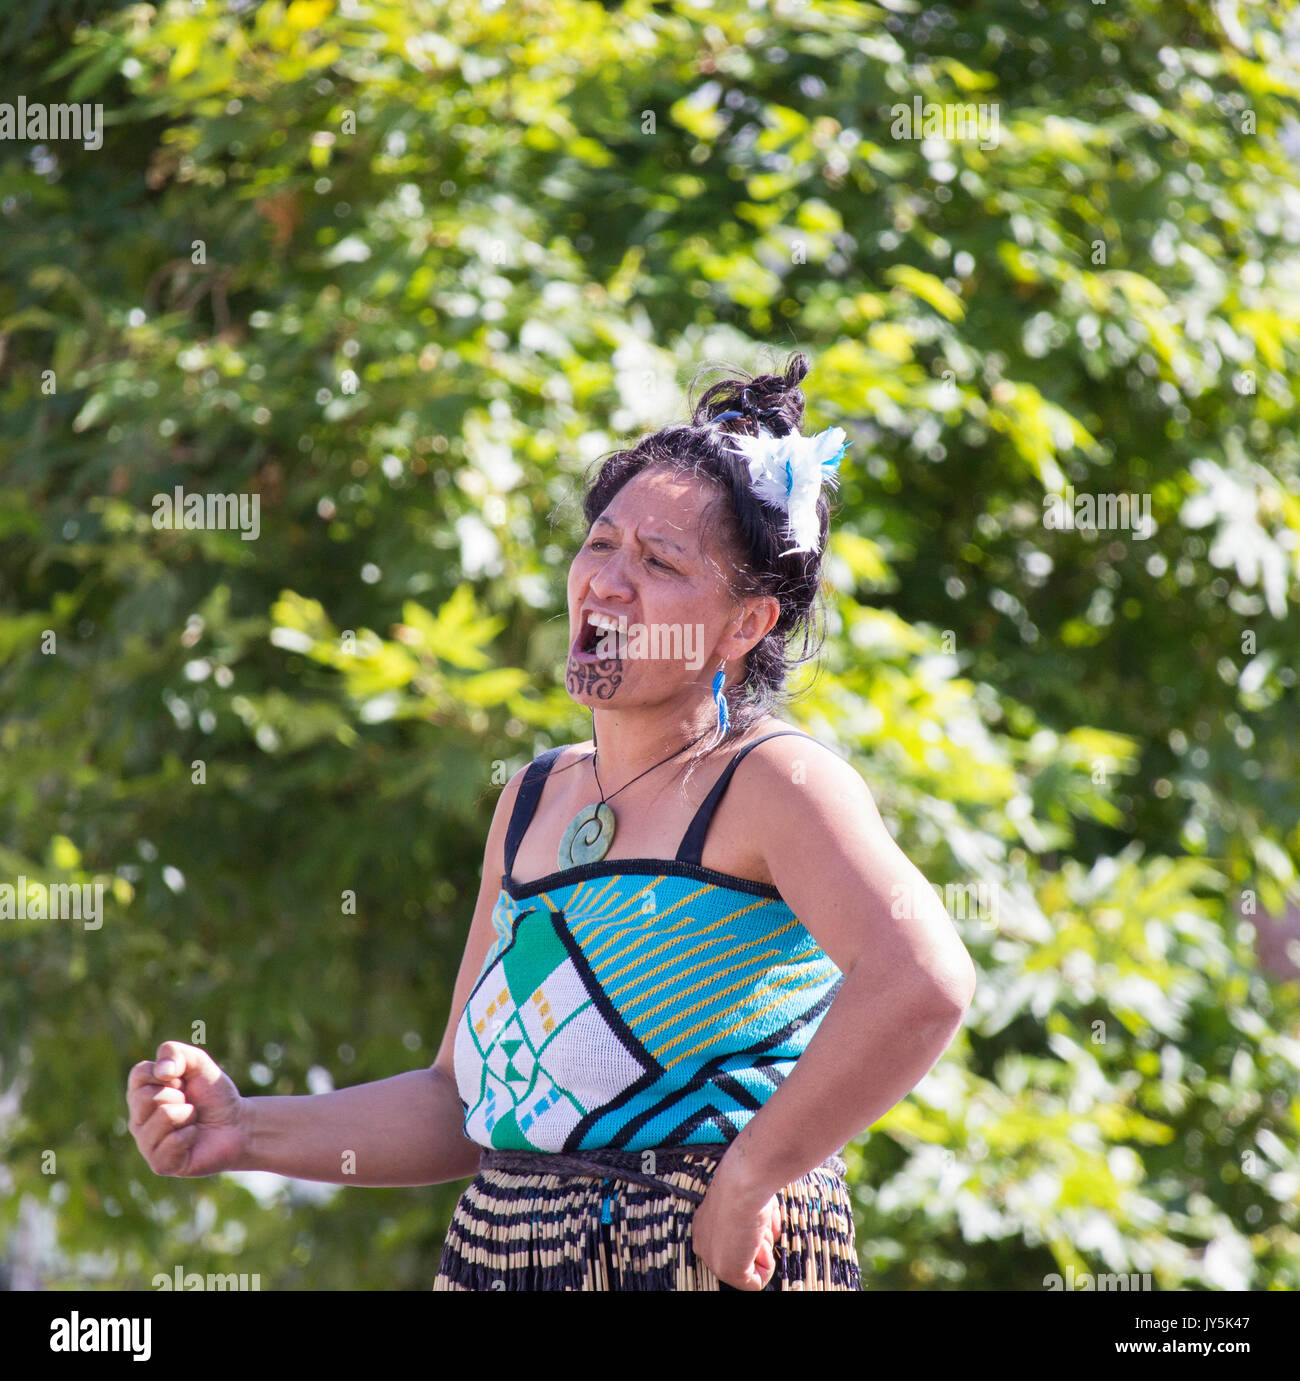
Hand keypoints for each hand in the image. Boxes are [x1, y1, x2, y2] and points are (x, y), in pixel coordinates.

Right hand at [126, 1041, 245, 1177]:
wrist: (237, 1125)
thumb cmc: (214, 1095)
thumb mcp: (198, 1063)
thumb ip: (175, 1052)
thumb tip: (162, 1071)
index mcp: (141, 1094)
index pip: (139, 1074)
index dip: (168, 1072)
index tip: (182, 1080)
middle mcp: (138, 1120)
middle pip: (147, 1096)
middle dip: (179, 1095)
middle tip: (189, 1103)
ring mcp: (146, 1144)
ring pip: (163, 1116)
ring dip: (188, 1114)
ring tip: (192, 1120)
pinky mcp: (160, 1164)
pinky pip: (173, 1141)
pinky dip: (191, 1134)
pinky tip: (194, 1137)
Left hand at [691, 1163, 782, 1290]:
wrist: (743, 1181)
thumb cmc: (746, 1182)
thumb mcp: (745, 1201)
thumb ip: (749, 1221)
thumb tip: (766, 1232)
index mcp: (706, 1225)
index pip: (733, 1241)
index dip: (754, 1232)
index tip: (756, 1216)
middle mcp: (704, 1242)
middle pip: (742, 1255)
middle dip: (759, 1241)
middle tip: (756, 1222)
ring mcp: (714, 1259)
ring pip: (751, 1266)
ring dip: (764, 1247)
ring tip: (756, 1225)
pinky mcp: (728, 1271)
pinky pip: (756, 1283)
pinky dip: (768, 1266)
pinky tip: (760, 1240)